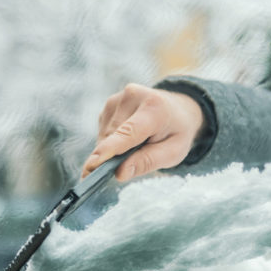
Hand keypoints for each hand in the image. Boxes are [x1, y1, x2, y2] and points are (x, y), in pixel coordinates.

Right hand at [81, 83, 204, 180]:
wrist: (178, 108)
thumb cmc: (176, 133)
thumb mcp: (173, 152)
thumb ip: (147, 162)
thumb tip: (120, 173)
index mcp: (154, 108)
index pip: (128, 133)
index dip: (110, 150)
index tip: (92, 164)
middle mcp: (132, 97)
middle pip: (112, 138)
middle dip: (116, 156)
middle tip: (137, 157)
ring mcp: (118, 98)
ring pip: (104, 137)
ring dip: (115, 149)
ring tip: (138, 143)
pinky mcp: (109, 104)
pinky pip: (103, 132)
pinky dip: (113, 141)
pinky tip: (129, 136)